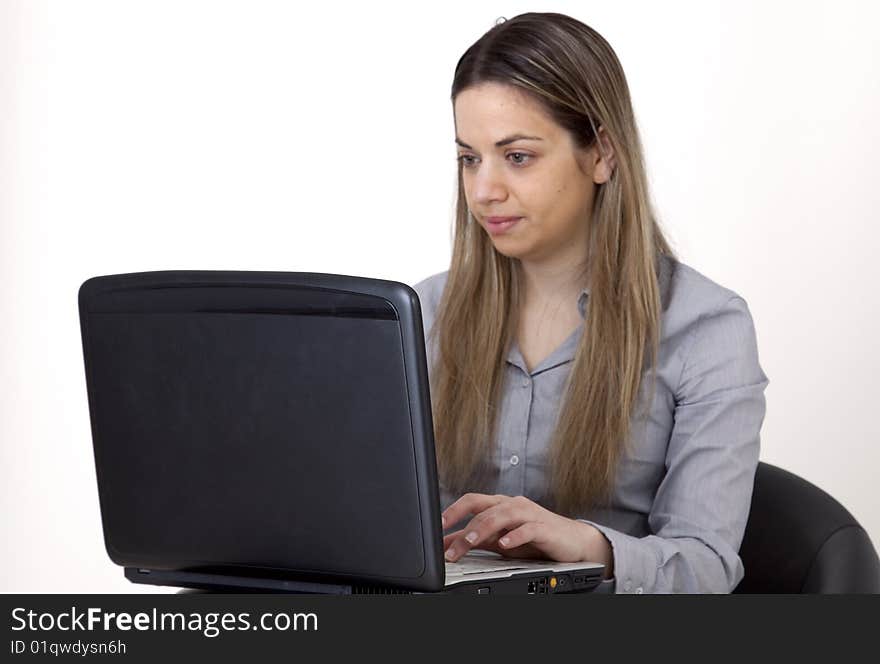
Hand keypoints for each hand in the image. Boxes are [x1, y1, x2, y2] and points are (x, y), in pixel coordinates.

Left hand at [441, 493, 613, 576]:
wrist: (573, 543)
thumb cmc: (535, 539)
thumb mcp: (500, 541)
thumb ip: (474, 540)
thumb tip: (446, 544)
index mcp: (500, 505)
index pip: (472, 501)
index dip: (453, 510)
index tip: (436, 526)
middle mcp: (512, 505)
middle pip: (484, 507)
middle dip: (464, 525)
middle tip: (450, 545)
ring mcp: (529, 514)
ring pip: (502, 514)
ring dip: (484, 527)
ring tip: (470, 541)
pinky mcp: (545, 527)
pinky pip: (528, 528)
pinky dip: (514, 535)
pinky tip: (504, 544)